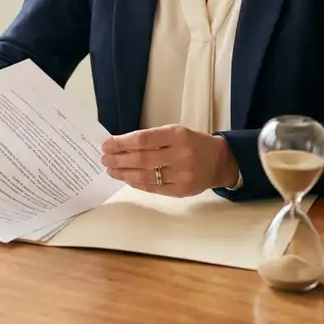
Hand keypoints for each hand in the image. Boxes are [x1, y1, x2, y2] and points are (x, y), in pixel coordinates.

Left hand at [100, 125, 239, 196]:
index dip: (122, 142)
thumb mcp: (175, 132)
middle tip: (104, 159)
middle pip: (141, 159)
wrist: (219, 161)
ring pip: (145, 176)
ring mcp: (181, 175)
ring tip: (111, 170)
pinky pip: (153, 188)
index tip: (107, 144)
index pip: (143, 139)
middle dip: (118, 159)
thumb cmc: (192, 143)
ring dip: (124, 173)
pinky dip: (137, 183)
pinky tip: (127, 179)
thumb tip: (120, 145)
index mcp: (177, 135)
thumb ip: (151, 138)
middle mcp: (180, 155)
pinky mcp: (181, 191)